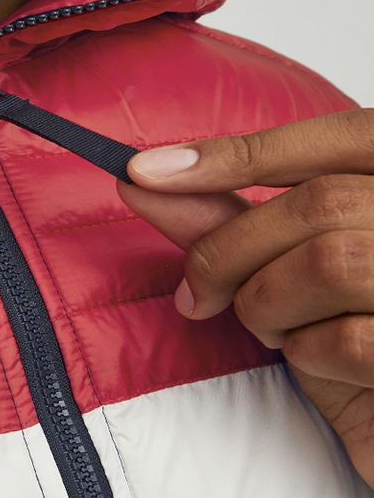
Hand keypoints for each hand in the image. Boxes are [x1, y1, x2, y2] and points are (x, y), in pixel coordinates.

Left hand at [116, 108, 373, 488]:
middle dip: (230, 250)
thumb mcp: (294, 264)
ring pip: (328, 264)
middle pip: (319, 203)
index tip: (145, 171)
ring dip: (266, 304)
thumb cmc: (356, 328)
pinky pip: (347, 339)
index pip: (330, 138)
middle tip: (197, 294)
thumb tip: (145, 180)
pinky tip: (318, 359)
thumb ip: (235, 218)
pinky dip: (306, 353)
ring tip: (273, 326)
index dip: (234, 154)